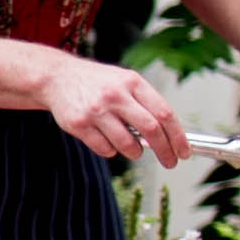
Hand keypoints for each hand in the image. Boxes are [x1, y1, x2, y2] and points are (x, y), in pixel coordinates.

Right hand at [39, 56, 187, 166]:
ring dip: (136, 152)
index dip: (178, 136)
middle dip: (165, 150)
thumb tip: (168, 134)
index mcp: (132, 83)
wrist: (56, 77)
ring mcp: (96, 110)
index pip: (164, 113)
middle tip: (170, 162)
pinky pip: (105, 149)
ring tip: (134, 149)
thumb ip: (146, 104)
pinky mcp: (79, 124)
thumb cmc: (97, 83)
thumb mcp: (125, 82)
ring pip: (127, 144)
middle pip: (151, 130)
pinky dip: (112, 151)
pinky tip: (109, 142)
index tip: (183, 152)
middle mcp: (115, 95)